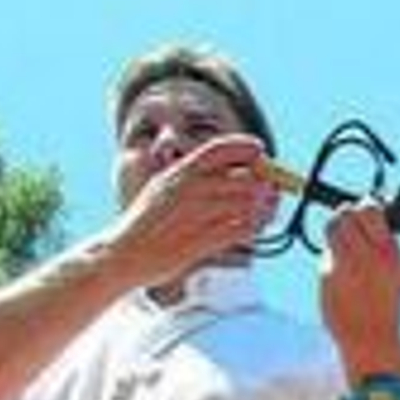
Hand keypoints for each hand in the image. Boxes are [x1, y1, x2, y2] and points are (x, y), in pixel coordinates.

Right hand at [113, 135, 274, 290]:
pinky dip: (253, 228)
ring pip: (246, 205)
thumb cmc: (147, 223)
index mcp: (178, 173)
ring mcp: (196, 216)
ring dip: (263, 207)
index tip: (260, 149)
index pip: (217, 149)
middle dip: (264, 182)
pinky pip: (239, 232)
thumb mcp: (163, 189)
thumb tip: (225, 172)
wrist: (125, 253)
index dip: (244, 146)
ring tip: (269, 210)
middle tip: (274, 188)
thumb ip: (191, 179)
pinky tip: (255, 228)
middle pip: (241, 178)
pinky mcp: (201, 242)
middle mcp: (188, 190)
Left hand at [320, 201, 399, 368]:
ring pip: (332, 227)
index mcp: (389, 255)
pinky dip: (333, 257)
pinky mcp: (328, 274)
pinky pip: (327, 252)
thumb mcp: (398, 272)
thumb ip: (387, 242)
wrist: (370, 338)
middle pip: (346, 214)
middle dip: (347, 216)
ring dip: (337, 231)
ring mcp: (345, 266)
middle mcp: (367, 257)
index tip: (364, 213)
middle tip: (350, 226)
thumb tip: (377, 206)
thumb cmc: (385, 303)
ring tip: (346, 247)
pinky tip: (343, 274)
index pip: (370, 210)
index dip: (365, 206)